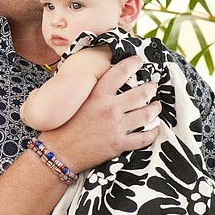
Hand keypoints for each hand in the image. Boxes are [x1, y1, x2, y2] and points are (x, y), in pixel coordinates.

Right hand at [40, 55, 161, 171]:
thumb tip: (92, 77)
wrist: (58, 152)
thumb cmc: (61, 126)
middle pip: (141, 94)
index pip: (121, 72)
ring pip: (147, 114)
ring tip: (157, 105)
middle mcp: (110, 109)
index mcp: (97, 95)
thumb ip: (86, 89)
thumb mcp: (72, 101)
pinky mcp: (119, 144)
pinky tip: (155, 129)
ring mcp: (116, 127)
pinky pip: (144, 138)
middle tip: (153, 86)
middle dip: (150, 88)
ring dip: (155, 109)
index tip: (139, 62)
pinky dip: (153, 132)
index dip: (133, 64)